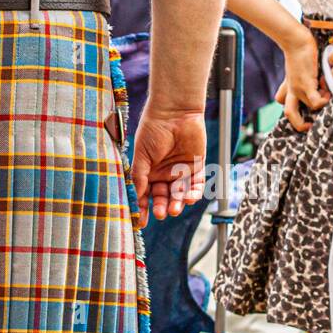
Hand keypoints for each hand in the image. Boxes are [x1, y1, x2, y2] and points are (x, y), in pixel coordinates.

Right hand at [130, 105, 205, 226]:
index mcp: (148, 172)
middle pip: (162, 197)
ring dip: (177, 203)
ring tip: (174, 209)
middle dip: (161, 207)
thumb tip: (135, 197)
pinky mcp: (197, 166)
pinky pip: (197, 184)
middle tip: (160, 213)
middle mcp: (164, 174)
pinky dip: (194, 193)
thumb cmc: (153, 130)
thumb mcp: (141, 155)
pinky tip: (190, 198)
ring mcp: (180, 171)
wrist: (175, 112)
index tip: (140, 220)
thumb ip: (139, 176)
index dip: (142, 207)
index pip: (145, 194)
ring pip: (179, 194)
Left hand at [275, 25, 329, 129]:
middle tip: (310, 125)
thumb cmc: (298, 53)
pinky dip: (322, 101)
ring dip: (320, 105)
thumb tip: (307, 84)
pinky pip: (314, 101)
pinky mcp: (306, 83)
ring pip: (307, 107)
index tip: (303, 105)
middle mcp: (292, 90)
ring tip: (326, 95)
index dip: (291, 103)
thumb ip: (296, 78)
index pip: (280, 101)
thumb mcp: (294, 69)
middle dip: (299, 124)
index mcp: (289, 86)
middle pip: (289, 113)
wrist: (296, 42)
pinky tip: (327, 93)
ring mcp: (297, 88)